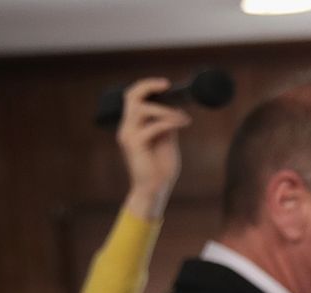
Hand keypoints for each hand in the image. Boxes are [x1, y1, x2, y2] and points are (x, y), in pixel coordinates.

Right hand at [117, 77, 190, 220]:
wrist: (155, 190)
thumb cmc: (161, 168)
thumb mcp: (166, 141)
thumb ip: (166, 124)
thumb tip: (175, 108)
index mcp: (132, 126)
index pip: (132, 98)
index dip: (146, 87)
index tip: (166, 84)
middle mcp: (127, 128)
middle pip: (130, 96)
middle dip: (148, 86)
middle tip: (166, 85)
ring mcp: (128, 136)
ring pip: (141, 109)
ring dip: (165, 110)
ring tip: (183, 117)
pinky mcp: (135, 145)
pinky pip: (153, 126)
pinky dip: (170, 122)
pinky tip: (183, 123)